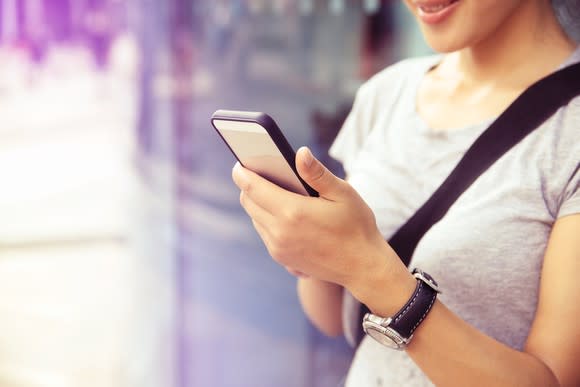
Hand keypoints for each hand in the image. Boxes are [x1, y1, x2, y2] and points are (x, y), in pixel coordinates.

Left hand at [232, 146, 403, 296]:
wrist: (363, 267)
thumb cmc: (357, 226)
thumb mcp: (343, 194)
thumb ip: (317, 173)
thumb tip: (300, 152)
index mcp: (292, 212)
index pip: (253, 188)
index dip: (242, 173)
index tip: (238, 163)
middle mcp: (280, 232)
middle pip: (249, 203)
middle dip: (249, 186)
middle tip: (257, 172)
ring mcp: (279, 248)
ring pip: (255, 218)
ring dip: (258, 203)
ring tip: (270, 189)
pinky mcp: (282, 258)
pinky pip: (264, 233)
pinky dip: (267, 219)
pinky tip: (282, 211)